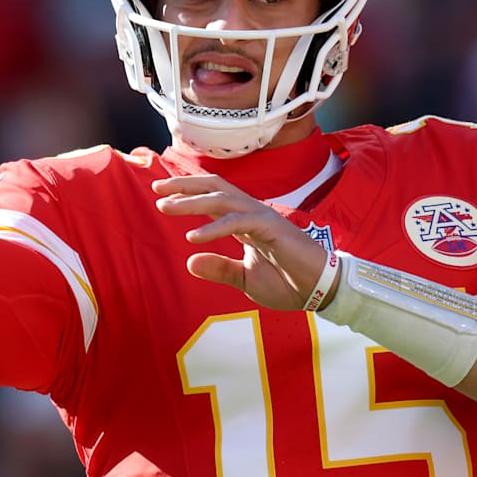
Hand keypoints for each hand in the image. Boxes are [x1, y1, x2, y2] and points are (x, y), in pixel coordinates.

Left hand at [153, 174, 332, 310]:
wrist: (320, 291)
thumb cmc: (288, 283)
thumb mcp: (245, 279)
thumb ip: (219, 269)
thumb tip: (189, 262)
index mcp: (244, 222)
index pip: (213, 199)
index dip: (187, 194)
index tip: (161, 195)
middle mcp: (252, 214)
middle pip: (214, 187)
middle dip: (184, 186)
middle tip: (156, 187)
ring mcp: (263, 218)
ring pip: (223, 199)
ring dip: (192, 202)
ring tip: (165, 206)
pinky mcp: (272, 229)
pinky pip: (239, 222)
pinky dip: (214, 227)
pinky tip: (193, 237)